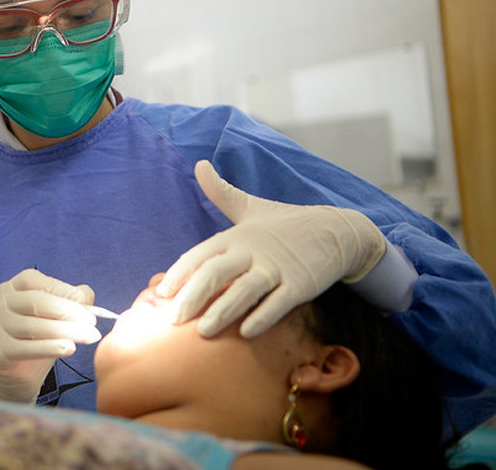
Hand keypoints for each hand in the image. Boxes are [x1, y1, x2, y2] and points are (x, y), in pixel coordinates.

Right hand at [0, 268, 100, 401]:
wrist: (15, 377)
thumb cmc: (37, 339)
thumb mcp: (53, 317)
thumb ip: (69, 301)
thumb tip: (86, 294)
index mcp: (11, 288)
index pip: (33, 280)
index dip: (61, 288)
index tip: (85, 302)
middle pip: (35, 302)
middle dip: (67, 310)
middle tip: (92, 322)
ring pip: (32, 326)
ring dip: (65, 330)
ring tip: (89, 337)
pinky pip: (25, 349)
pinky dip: (50, 348)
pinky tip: (70, 348)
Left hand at [156, 161, 385, 338]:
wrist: (334, 230)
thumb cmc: (284, 224)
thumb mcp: (250, 207)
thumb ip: (221, 192)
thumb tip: (199, 164)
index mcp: (236, 235)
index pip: (201, 254)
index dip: (180, 273)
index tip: (161, 293)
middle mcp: (253, 250)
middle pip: (217, 272)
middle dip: (194, 296)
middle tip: (175, 319)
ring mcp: (277, 267)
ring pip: (245, 291)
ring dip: (223, 310)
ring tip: (204, 331)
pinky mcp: (300, 284)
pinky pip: (279, 303)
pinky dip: (263, 316)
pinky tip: (246, 332)